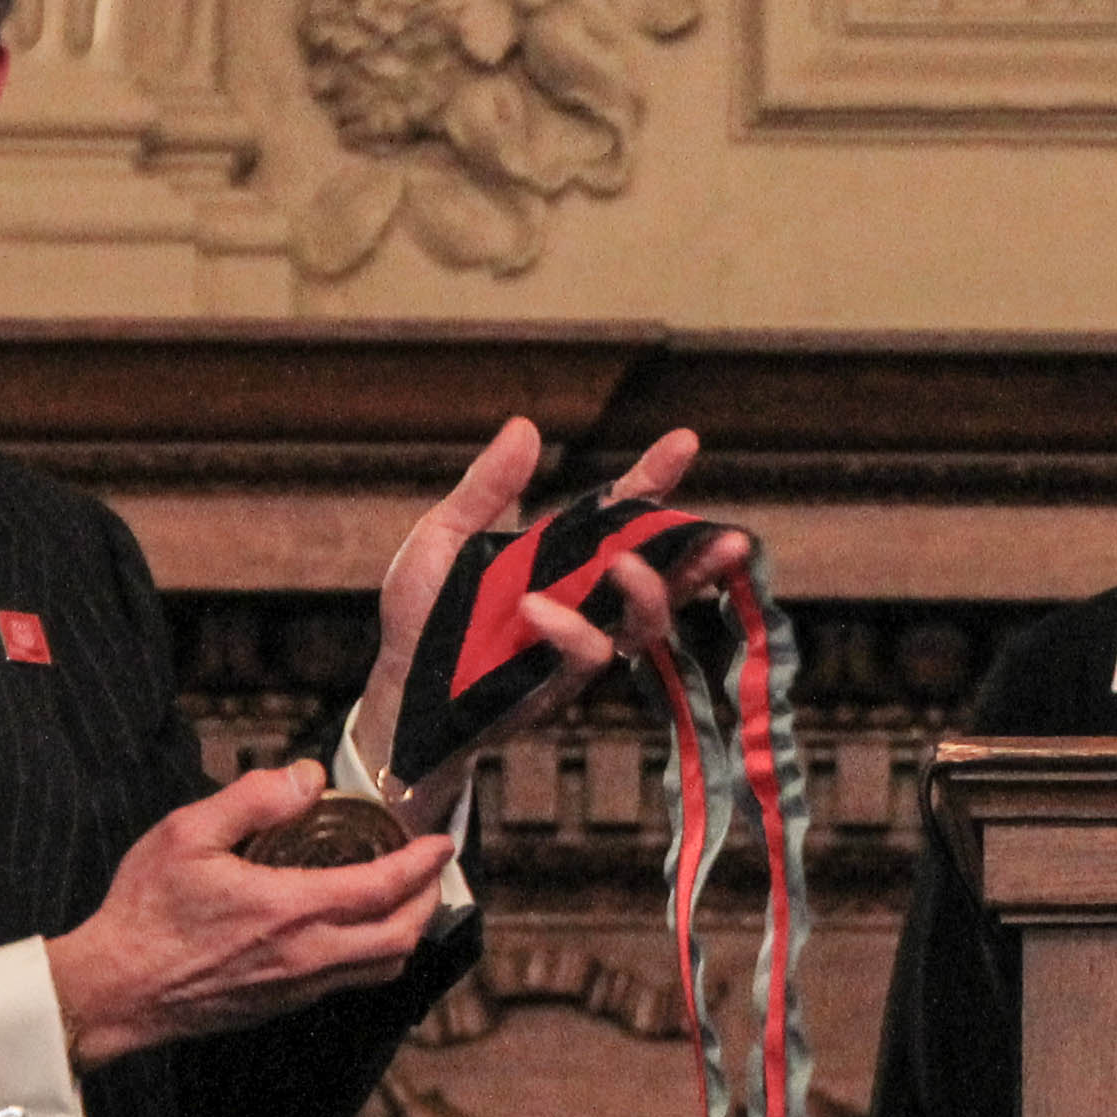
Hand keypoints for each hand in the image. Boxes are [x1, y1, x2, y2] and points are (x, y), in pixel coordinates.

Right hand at [44, 764, 460, 1068]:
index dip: (423, 864)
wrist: (114, 991)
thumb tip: (309, 778)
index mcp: (290, 909)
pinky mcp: (282, 1006)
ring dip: (406, 932)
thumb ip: (253, 799)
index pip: (383, 888)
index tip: (443, 841)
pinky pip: (349, 983)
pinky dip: (373, 955)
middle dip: (428, 901)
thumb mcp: (188, 834)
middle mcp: (307, 956)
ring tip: (405, 898)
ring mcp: (297, 987)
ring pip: (381, 968)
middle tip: (430, 869)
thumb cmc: (145, 911)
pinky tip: (358, 930)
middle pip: (401, 938)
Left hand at [368, 420, 746, 824]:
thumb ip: (485, 487)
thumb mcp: (444, 536)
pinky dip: (569, 630)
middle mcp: (582, 600)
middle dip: (700, 555)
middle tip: (724, 537)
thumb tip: (526, 426)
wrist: (391, 691)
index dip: (655, 479)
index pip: (624, 514)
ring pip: (645, 623)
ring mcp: (576, 645)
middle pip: (662, 574)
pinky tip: (535, 607)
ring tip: (625, 563)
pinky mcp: (557, 685)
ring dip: (649, 592)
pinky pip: (587, 657)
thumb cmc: (422, 616)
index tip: (684, 442)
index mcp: (562, 556)